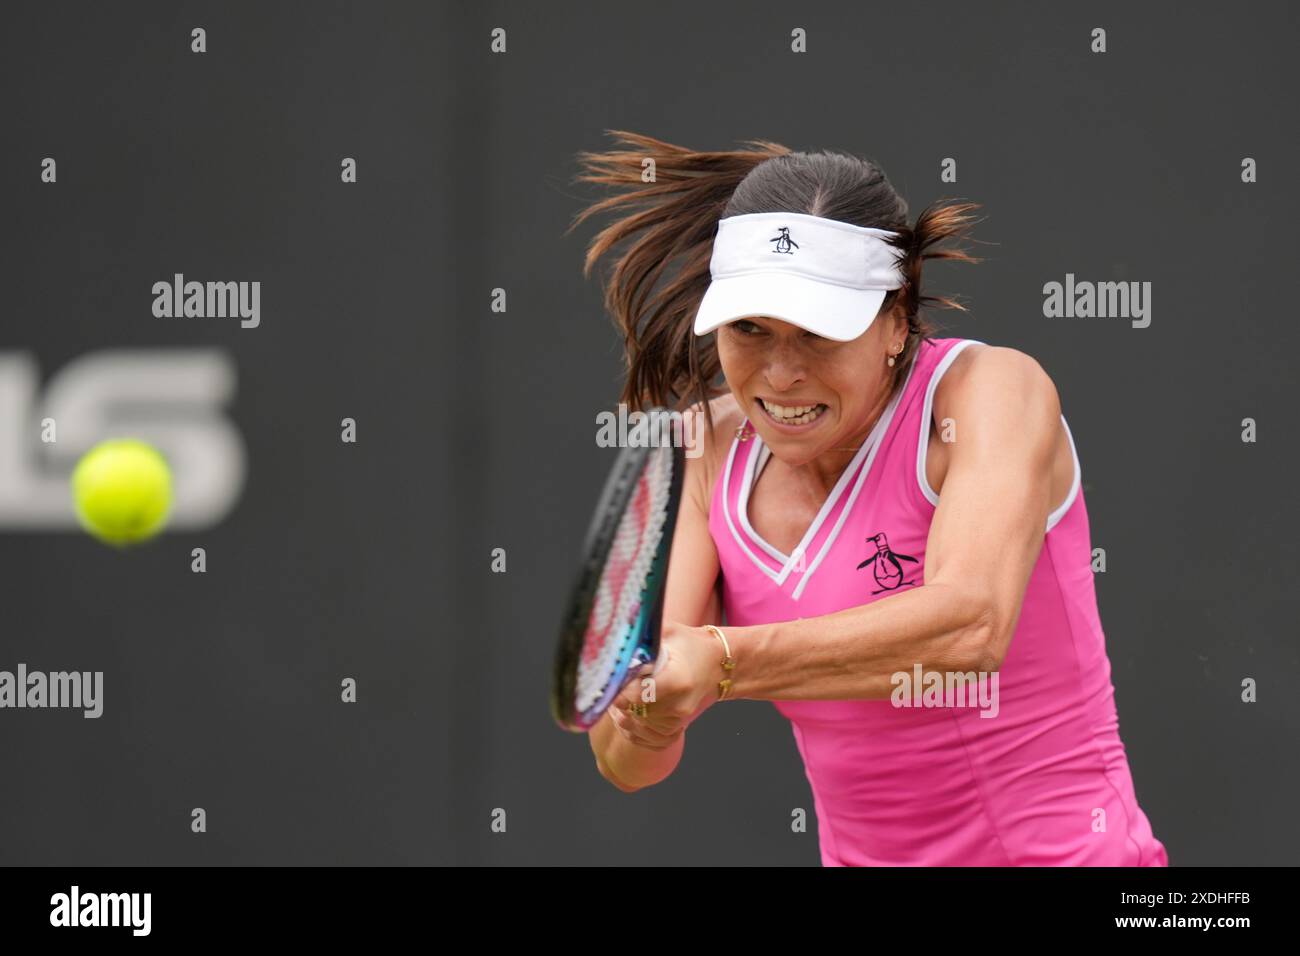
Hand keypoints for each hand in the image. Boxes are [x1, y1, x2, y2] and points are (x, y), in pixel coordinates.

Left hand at [609, 621, 722, 749]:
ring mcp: (677, 720)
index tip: (611, 679)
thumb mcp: (666, 630)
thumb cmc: (688, 643)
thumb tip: (616, 640)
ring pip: (634, 724)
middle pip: (632, 710)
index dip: (618, 689)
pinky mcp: (674, 729)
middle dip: (617, 699)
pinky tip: (628, 709)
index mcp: (676, 680)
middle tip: (611, 684)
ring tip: (619, 694)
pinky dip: (631, 726)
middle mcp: (678, 706)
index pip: (636, 694)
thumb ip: (641, 635)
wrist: (715, 662)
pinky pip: (643, 737)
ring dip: (621, 712)